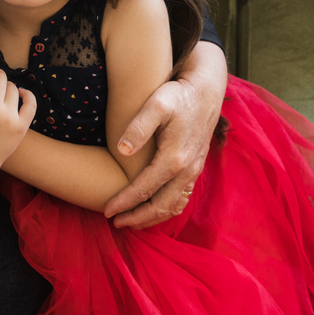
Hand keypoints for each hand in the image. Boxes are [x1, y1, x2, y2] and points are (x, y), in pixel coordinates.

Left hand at [104, 43, 225, 227]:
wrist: (206, 91)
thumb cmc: (178, 95)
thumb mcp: (156, 104)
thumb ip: (139, 127)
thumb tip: (122, 150)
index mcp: (174, 159)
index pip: (143, 190)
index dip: (124, 202)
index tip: (107, 211)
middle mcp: (186, 170)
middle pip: (160, 206)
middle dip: (137, 218)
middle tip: (115, 223)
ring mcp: (193, 171)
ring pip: (173, 206)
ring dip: (152, 218)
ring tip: (131, 222)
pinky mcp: (196, 168)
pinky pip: (182, 198)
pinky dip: (166, 210)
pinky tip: (153, 209)